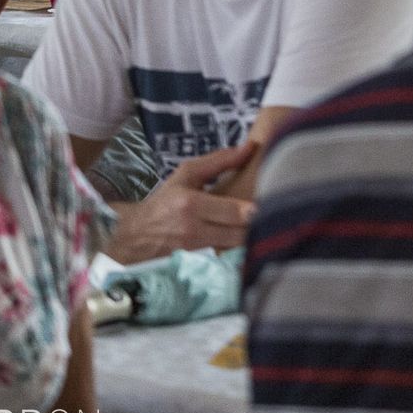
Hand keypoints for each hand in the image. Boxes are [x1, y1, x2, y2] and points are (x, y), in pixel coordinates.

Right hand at [108, 142, 258, 261]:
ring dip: (253, 238)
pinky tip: (250, 242)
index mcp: (191, 204)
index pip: (236, 212)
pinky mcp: (198, 265)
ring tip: (266, 225)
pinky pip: (229, 260)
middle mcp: (193, 230)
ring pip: (238, 248)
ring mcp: (196, 251)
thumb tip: (250, 147)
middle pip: (242, 233)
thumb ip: (219, 161)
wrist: (135, 236)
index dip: (258, 209)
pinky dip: (241, 252)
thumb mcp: (186, 175)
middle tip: (276, 213)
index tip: (273, 200)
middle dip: (260, 224)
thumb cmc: (166, 201)